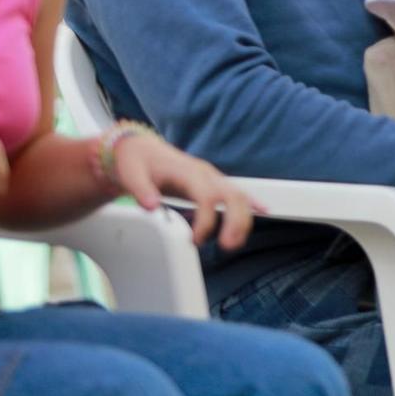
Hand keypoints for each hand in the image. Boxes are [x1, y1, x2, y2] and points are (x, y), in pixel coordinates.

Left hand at [109, 133, 258, 249]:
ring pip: (239, 196)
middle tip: (227, 246)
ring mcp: (211, 177)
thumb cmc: (136, 161)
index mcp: (188, 172)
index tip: (195, 240)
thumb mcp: (131, 174)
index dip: (207, 220)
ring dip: (243, 220)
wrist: (140, 149)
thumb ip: (141, 191)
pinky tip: (264, 210)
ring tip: (233, 243)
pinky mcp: (212, 183)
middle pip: (234, 195)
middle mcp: (205, 174)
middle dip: (237, 221)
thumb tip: (152, 207)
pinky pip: (237, 192)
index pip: (207, 196)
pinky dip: (251, 202)